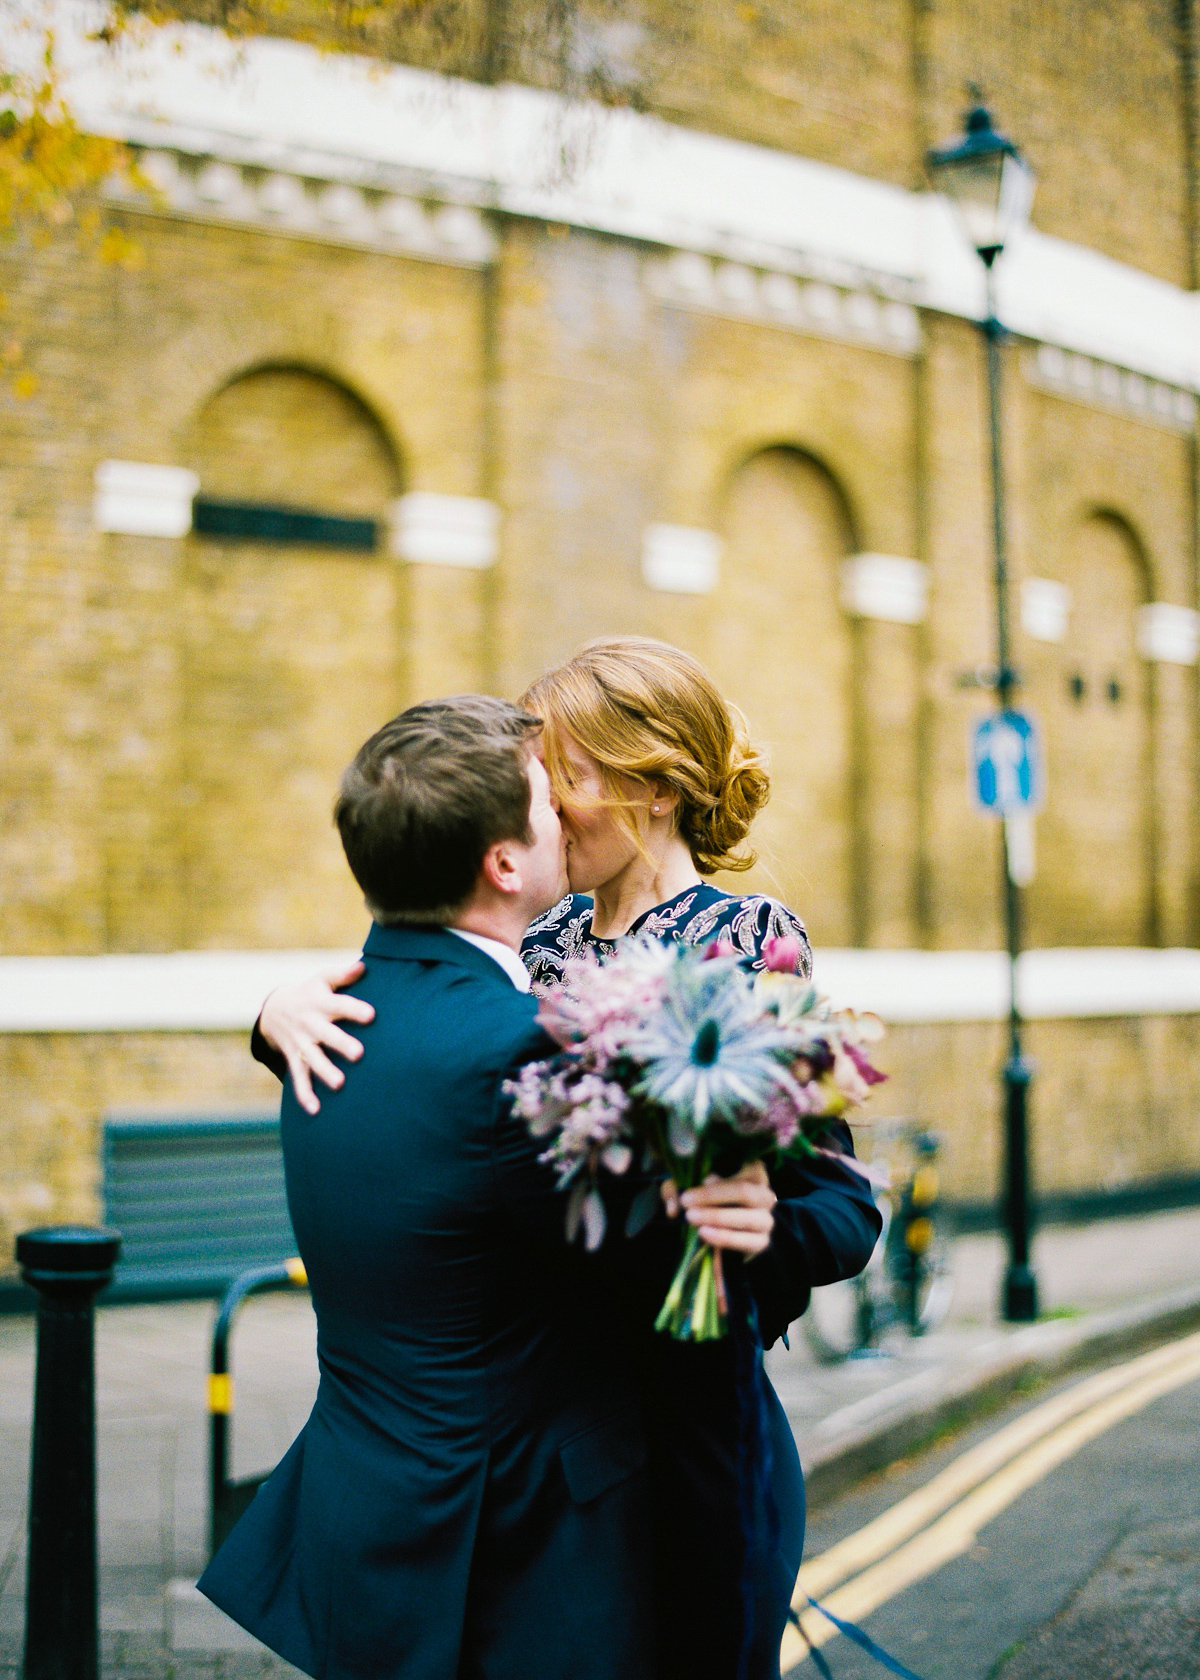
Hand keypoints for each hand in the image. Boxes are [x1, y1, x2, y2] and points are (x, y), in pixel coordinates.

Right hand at [259, 961, 374, 1115]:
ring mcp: (300, 1043)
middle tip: (359, 1054)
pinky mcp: (294, 1059)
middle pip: (325, 1034)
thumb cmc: (311, 993)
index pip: (338, 1005)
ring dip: (325, 1072)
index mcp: (319, 1003)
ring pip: (312, 1059)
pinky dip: (305, 1095)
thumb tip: (364, 965)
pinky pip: (299, 1078)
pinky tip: (316, 1110)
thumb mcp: (321, 979)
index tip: (372, 1015)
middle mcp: (309, 1024)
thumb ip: (342, 975)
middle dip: (340, 1044)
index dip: (354, 1009)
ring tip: (340, 1084)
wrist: (274, 1009)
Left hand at [665, 1162, 776, 1316]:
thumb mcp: (687, 1187)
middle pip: (744, 1191)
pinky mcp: (761, 1241)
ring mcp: (766, 1218)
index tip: (694, 1181)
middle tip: (686, 1201)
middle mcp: (765, 1193)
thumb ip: (675, 1190)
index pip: (742, 1168)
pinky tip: (705, 1234)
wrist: (717, 1231)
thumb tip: (674, 1208)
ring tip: (692, 1218)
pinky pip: (749, 1241)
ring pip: (748, 1216)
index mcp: (752, 1171)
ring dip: (718, 1217)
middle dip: (713, 1196)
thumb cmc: (704, 1200)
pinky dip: (726, 1237)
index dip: (718, 1175)